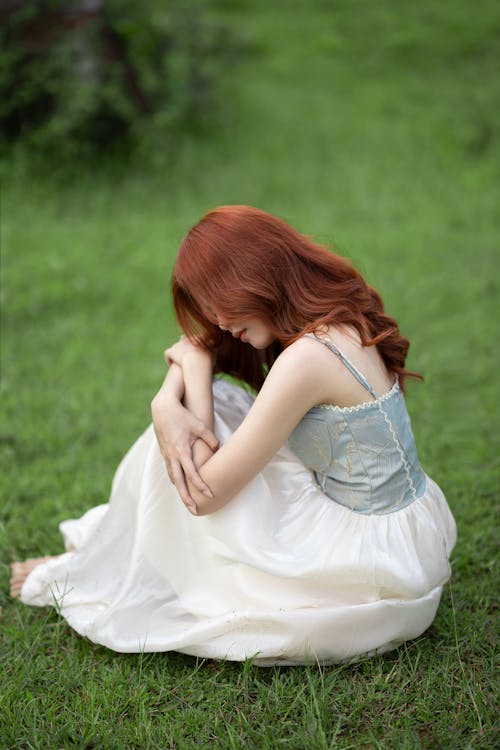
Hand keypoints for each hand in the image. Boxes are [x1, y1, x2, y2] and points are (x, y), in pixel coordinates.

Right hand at [151, 393, 218, 512]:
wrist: (162, 408)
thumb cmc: (183, 415)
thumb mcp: (199, 425)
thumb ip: (210, 439)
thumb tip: (218, 449)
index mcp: (181, 451)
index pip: (192, 474)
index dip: (201, 486)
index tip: (210, 495)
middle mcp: (172, 456)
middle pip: (178, 482)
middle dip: (186, 497)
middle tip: (194, 510)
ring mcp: (166, 455)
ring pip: (172, 477)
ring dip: (180, 490)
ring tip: (188, 502)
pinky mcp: (164, 452)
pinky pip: (169, 470)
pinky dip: (175, 480)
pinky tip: (180, 484)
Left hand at [164, 336, 211, 368]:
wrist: (195, 364)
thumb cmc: (206, 361)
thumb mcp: (213, 353)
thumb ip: (215, 349)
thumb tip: (218, 346)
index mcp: (196, 338)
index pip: (193, 338)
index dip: (193, 344)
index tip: (193, 351)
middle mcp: (185, 339)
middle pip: (183, 340)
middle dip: (183, 346)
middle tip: (184, 355)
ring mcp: (177, 345)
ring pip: (175, 347)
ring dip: (176, 353)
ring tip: (177, 362)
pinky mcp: (170, 351)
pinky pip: (167, 354)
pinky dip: (168, 359)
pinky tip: (171, 365)